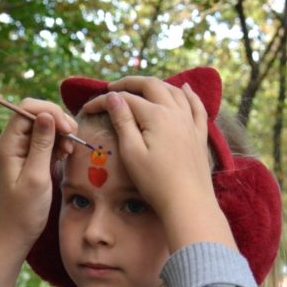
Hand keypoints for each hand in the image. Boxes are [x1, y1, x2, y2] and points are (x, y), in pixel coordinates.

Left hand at [0, 99, 76, 286]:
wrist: (16, 232)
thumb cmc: (24, 210)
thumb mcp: (36, 177)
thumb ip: (41, 145)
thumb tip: (46, 115)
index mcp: (8, 143)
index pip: (28, 108)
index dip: (50, 112)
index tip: (68, 130)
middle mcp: (13, 141)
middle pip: (38, 113)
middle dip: (59, 121)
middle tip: (74, 141)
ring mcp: (22, 148)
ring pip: (45, 125)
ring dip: (61, 133)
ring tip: (70, 151)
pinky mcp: (31, 157)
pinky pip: (47, 139)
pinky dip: (60, 143)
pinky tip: (65, 156)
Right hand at [81, 77, 235, 251]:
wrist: (187, 202)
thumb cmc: (155, 181)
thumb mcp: (131, 152)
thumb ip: (122, 121)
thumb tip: (113, 96)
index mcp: (156, 115)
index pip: (126, 99)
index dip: (104, 101)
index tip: (87, 108)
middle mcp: (175, 112)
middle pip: (151, 86)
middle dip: (130, 83)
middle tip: (112, 88)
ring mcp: (189, 122)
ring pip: (173, 91)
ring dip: (155, 85)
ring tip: (140, 88)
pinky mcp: (199, 134)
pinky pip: (196, 106)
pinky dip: (189, 94)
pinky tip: (184, 88)